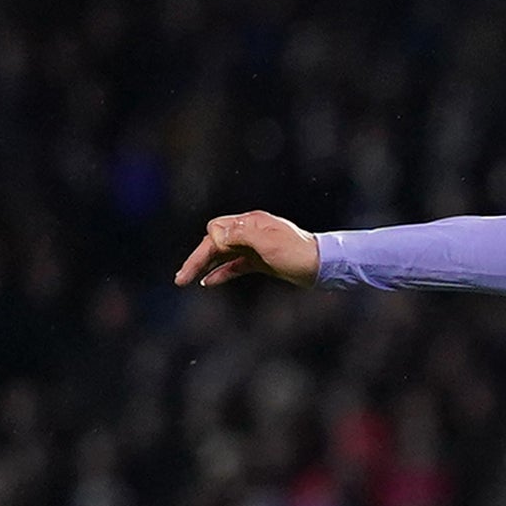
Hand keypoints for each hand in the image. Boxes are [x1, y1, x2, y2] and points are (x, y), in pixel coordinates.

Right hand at [175, 211, 321, 287]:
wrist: (324, 267)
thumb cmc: (298, 253)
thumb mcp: (268, 242)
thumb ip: (240, 235)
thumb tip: (215, 234)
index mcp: (251, 222)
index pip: (217, 229)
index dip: (212, 244)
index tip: (219, 255)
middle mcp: (251, 231)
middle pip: (215, 242)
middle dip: (197, 258)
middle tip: (180, 278)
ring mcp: (256, 247)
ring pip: (223, 255)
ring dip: (204, 266)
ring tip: (185, 280)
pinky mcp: (262, 262)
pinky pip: (235, 266)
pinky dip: (221, 272)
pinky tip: (208, 282)